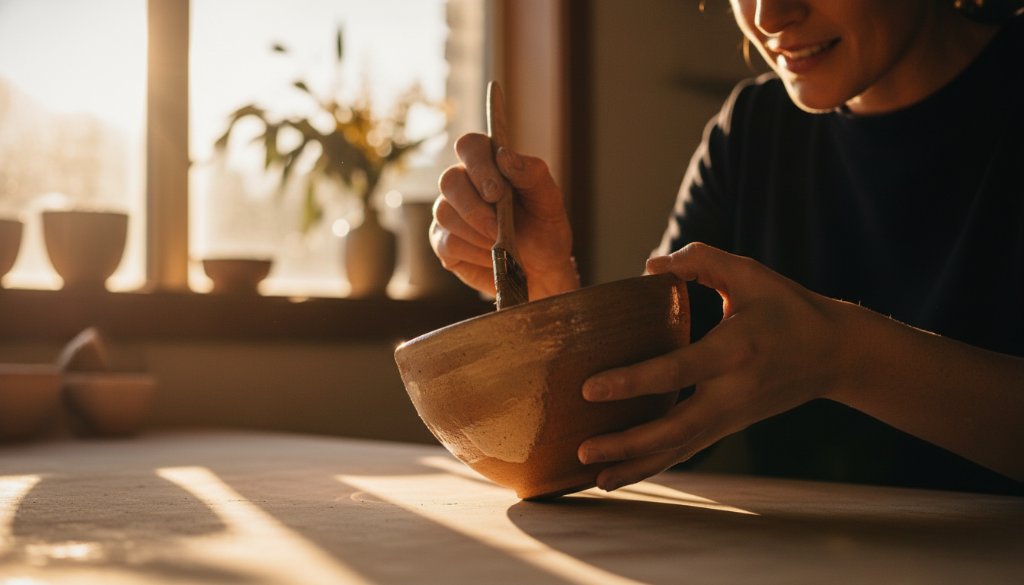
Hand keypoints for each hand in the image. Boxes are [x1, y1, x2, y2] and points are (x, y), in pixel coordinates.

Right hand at [431, 133, 578, 299]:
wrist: (541, 269)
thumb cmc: (544, 229)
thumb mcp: (550, 202)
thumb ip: (532, 174)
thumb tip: (503, 155)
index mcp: (489, 164)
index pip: (470, 146)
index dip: (478, 166)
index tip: (497, 193)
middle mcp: (464, 183)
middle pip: (449, 181)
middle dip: (475, 209)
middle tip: (499, 229)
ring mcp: (449, 212)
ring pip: (445, 214)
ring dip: (477, 234)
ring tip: (501, 246)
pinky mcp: (443, 241)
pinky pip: (447, 243)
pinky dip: (474, 253)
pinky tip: (492, 258)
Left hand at [577, 242, 847, 490]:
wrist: (835, 354)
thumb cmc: (788, 308)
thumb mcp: (750, 274)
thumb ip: (701, 260)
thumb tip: (650, 266)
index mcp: (733, 351)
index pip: (676, 372)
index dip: (632, 382)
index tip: (590, 389)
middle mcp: (731, 392)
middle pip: (674, 430)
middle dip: (627, 444)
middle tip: (583, 448)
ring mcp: (730, 416)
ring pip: (678, 450)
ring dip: (635, 466)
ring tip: (592, 477)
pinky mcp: (728, 426)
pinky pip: (685, 451)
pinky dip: (652, 465)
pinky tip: (619, 474)